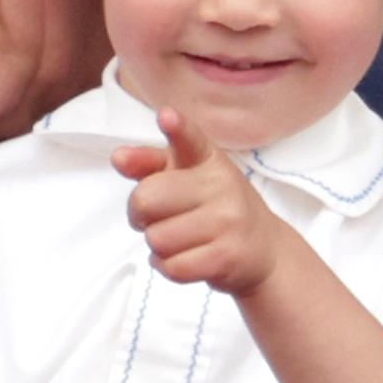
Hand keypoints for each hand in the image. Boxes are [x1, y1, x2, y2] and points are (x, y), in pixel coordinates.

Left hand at [112, 106, 282, 295]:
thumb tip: (118, 158)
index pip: (189, 140)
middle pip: (146, 199)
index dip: (177, 128)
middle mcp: (220, 184)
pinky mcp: (227, 256)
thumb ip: (149, 165)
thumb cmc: (214, 207)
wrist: (264, 251)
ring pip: (156, 238)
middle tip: (156, 218)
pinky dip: (165, 266)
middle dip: (139, 214)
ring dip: (156, 245)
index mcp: (207, 158)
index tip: (166, 116)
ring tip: (177, 239)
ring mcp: (228, 220)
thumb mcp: (186, 177)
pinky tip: (179, 258)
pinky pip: (172, 267)